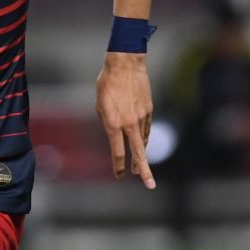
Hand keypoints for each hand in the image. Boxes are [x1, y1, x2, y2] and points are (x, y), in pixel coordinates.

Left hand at [95, 51, 154, 188]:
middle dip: (143, 170)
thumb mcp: (100, 105)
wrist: (126, 65)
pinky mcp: (149, 110)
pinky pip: (146, 129)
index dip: (118, 166)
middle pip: (139, 153)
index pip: (118, 151)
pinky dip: (143, 138)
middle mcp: (129, 123)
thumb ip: (108, 122)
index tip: (119, 175)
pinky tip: (142, 145)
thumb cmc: (107, 83)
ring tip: (139, 169)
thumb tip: (116, 134)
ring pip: (143, 141)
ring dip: (141, 155)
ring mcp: (142, 117)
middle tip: (149, 185)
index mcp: (114, 123)